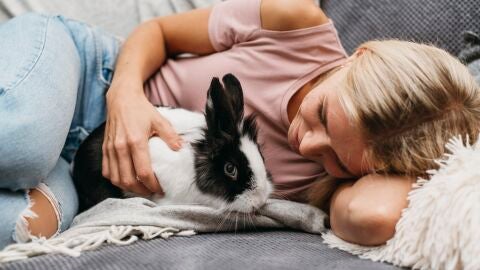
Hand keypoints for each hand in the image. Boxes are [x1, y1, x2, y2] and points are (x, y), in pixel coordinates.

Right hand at [102, 79, 182, 195]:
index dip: (153, 185)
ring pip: (116, 179)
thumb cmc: (141, 109)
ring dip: (128, 188)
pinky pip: (107, 171)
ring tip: (141, 189)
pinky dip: (116, 180)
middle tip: (152, 192)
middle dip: (142, 191)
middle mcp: (121, 147)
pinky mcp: (104, 148)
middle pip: (128, 180)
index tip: (161, 189)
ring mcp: (110, 149)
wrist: (121, 98)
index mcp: (136, 141)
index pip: (143, 172)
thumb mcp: (160, 120)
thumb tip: (180, 149)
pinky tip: (126, 181)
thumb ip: (170, 135)